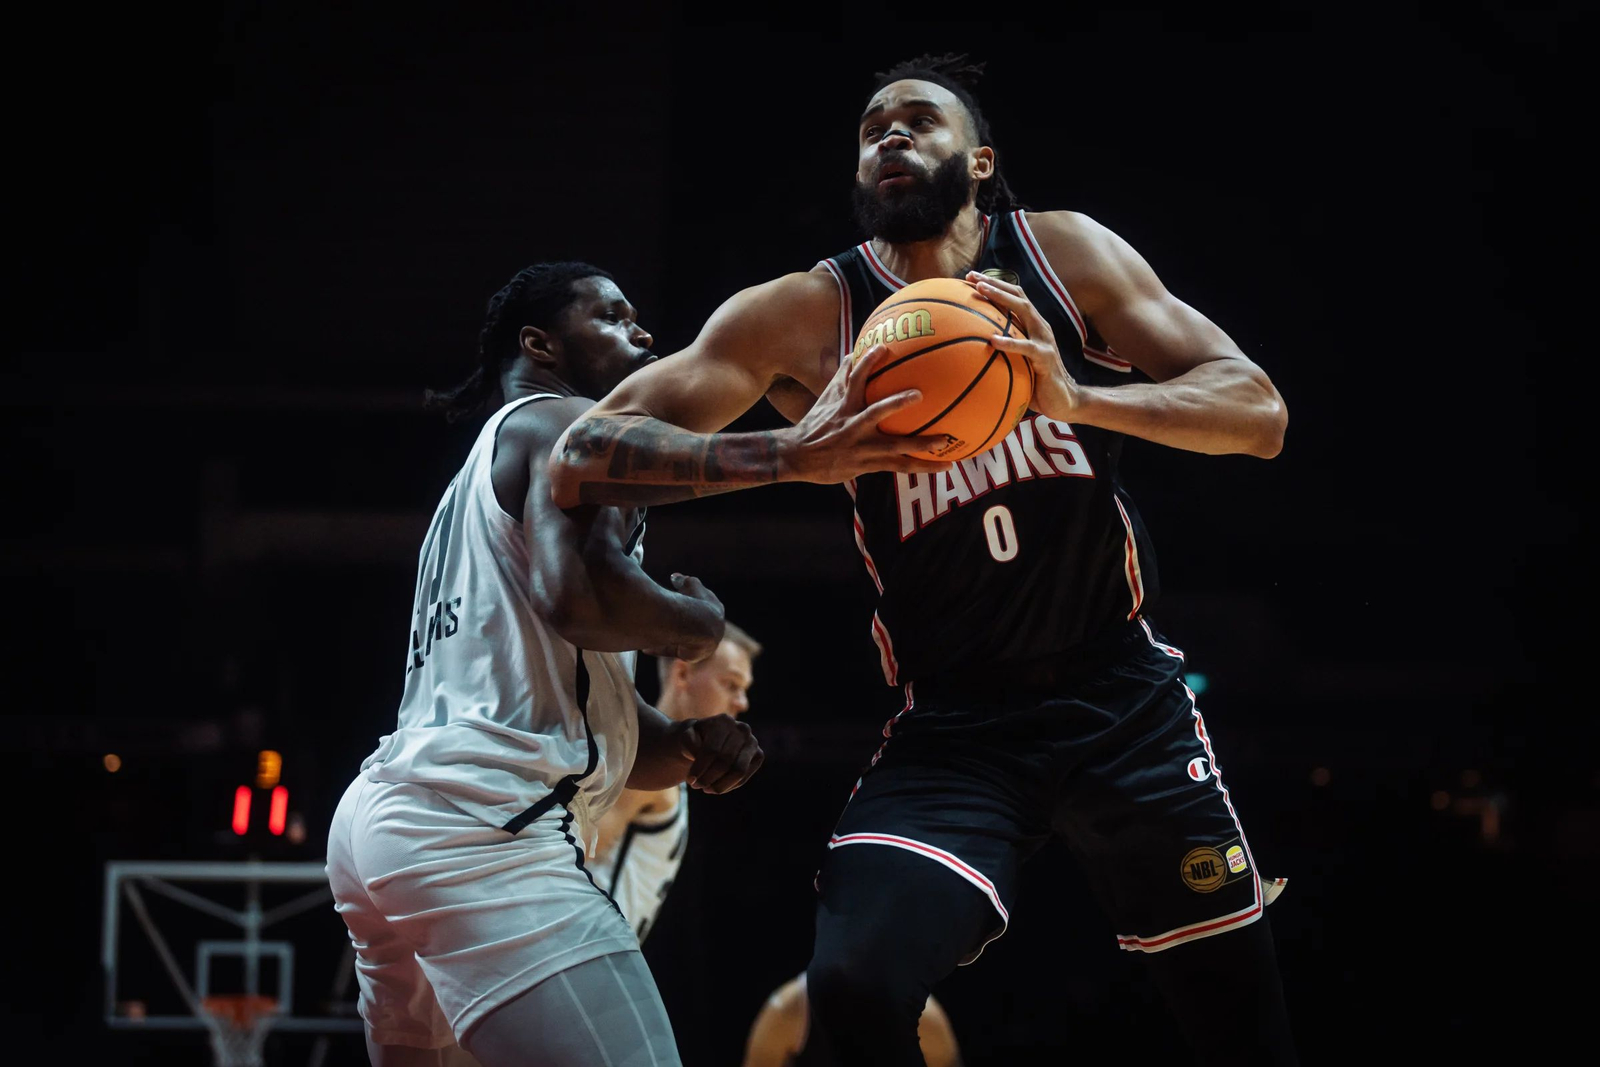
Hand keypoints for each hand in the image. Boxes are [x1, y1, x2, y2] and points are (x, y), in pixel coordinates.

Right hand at [641, 573, 724, 662]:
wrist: (698, 626)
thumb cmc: (694, 601)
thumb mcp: (690, 584)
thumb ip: (684, 581)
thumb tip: (675, 577)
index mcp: (716, 610)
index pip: (703, 604)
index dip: (687, 598)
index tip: (673, 597)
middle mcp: (713, 629)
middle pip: (691, 625)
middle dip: (677, 620)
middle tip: (660, 616)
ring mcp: (704, 643)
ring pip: (683, 639)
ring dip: (668, 636)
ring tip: (651, 633)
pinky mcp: (692, 655)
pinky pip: (675, 651)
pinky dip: (661, 648)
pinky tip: (647, 648)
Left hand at [672, 714, 763, 793]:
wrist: (709, 738)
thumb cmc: (695, 738)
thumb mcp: (686, 737)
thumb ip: (689, 742)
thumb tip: (696, 754)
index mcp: (724, 721)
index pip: (711, 749)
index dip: (700, 767)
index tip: (689, 780)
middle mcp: (742, 729)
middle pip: (725, 761)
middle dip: (709, 778)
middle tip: (696, 786)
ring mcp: (752, 742)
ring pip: (739, 771)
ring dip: (720, 785)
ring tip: (706, 789)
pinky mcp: (758, 755)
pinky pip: (744, 777)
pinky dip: (729, 786)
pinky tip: (716, 787)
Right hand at [781, 344, 954, 483]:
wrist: (798, 456)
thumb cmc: (814, 425)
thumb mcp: (825, 399)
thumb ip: (841, 378)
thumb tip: (851, 353)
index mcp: (844, 405)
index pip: (855, 379)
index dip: (868, 364)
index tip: (883, 348)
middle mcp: (854, 425)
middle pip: (877, 413)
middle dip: (896, 403)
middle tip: (919, 395)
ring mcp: (863, 446)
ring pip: (895, 446)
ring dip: (921, 443)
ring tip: (945, 440)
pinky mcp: (869, 464)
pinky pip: (900, 466)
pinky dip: (923, 466)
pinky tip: (945, 465)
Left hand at [967, 272, 1082, 422]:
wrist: (1063, 401)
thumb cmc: (1036, 382)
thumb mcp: (1017, 362)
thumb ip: (1002, 351)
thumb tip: (971, 350)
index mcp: (1032, 325)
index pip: (1013, 297)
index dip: (994, 284)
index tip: (970, 278)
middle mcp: (1039, 327)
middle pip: (1017, 295)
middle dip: (994, 283)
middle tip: (972, 277)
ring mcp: (1044, 340)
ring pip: (1023, 311)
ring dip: (1001, 298)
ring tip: (981, 292)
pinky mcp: (1045, 358)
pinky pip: (1026, 347)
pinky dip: (1009, 342)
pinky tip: (993, 340)